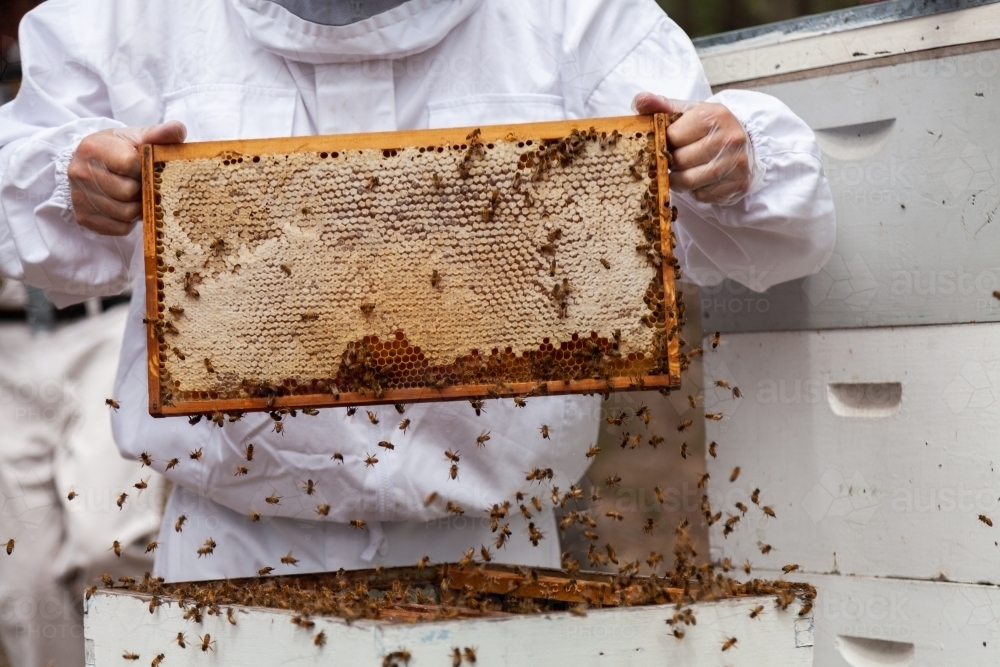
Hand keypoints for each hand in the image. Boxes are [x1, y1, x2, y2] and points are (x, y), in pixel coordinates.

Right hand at [68, 122, 186, 235]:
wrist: (90, 165)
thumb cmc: (119, 150)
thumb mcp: (136, 136)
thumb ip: (158, 133)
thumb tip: (178, 129)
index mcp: (94, 148)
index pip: (130, 164)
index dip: (144, 168)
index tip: (144, 166)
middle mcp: (81, 172)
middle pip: (129, 192)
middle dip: (142, 189)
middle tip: (143, 184)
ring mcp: (80, 197)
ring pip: (126, 213)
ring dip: (138, 207)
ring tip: (136, 196)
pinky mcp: (84, 218)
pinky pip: (120, 228)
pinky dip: (129, 221)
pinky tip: (126, 206)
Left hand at [633, 93, 754, 205]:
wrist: (745, 141)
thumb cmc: (709, 127)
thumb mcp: (687, 111)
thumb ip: (661, 105)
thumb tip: (640, 100)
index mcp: (713, 115)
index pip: (673, 136)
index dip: (664, 143)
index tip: (665, 144)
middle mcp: (729, 138)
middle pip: (681, 161)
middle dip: (670, 164)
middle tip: (670, 161)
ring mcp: (737, 162)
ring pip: (691, 181)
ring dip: (679, 181)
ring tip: (678, 173)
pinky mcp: (739, 183)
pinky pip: (704, 195)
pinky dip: (695, 191)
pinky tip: (698, 180)